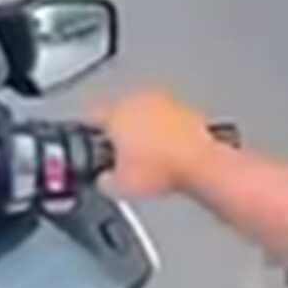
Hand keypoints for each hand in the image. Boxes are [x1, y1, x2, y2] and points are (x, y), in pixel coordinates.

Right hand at [95, 89, 222, 198]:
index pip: (90, 115)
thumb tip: (105, 179)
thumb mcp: (119, 187)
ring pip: (142, 113)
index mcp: (115, 112)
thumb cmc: (163, 169)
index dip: (87, 132)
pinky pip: (166, 119)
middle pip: (117, 112)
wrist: (201, 165)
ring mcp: (164, 102)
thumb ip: (104, 179)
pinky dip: (164, 132)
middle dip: (117, 132)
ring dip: (141, 130)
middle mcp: (138, 100)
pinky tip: (166, 153)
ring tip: (146, 157)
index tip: (89, 142)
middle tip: (120, 156)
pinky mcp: (185, 109)